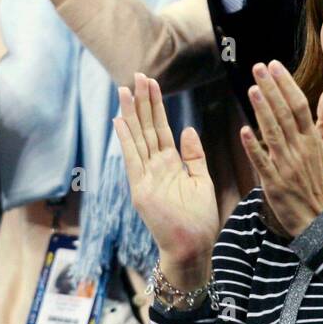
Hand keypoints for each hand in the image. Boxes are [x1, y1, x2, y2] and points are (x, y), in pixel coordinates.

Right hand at [114, 73, 220, 288]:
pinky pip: (133, 160)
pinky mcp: (142, 190)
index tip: (151, 84)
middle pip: (147, 128)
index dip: (156, 107)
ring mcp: (147, 178)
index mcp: (171, 166)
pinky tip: (120, 121)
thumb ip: (194, 156)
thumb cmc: (199, 221)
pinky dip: (127, 141)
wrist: (193, 247)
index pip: (161, 130)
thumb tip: (187, 129)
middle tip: (137, 76)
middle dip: (142, 102)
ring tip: (125, 89)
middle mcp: (155, 168)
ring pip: (138, 139)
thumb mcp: (202, 181)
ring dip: (132, 114)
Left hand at [241, 60, 322, 237]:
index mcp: (313, 140)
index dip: (286, 84)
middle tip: (258, 67)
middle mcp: (300, 149)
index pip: (299, 106)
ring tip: (252, 89)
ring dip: (262, 111)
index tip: (274, 65)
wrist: (319, 220)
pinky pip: (263, 162)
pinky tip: (244, 131)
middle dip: (271, 89)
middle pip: (284, 114)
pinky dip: (254, 147)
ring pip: (273, 133)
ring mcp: (287, 166)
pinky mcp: (274, 183)